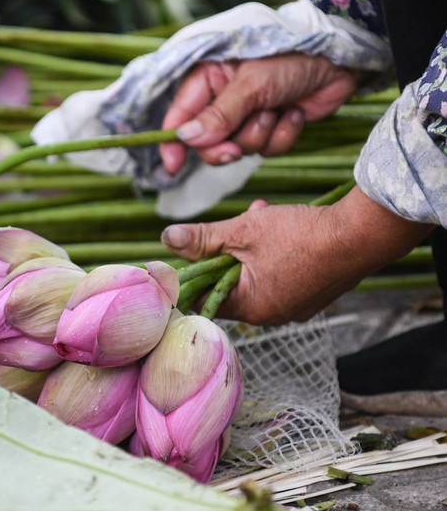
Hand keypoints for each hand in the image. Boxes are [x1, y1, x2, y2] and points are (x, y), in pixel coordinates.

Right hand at [160, 54, 361, 174]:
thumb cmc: (292, 58)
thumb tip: (185, 139)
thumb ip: (218, 115)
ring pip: (240, 147)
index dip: (174, 143)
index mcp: (208, 79)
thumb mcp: (251, 85)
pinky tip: (294, 113)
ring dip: (261, 133)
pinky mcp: (271, 128)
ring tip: (278, 108)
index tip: (173, 167)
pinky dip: (282, 135)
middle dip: (226, 145)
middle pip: (208, 142)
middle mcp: (222, 99)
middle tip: (236, 148)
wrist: (341, 61)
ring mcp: (247, 115)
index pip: (180, 117)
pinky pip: (267, 149)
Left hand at [160, 188, 433, 324]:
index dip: (193, 273)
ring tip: (260, 213)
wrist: (362, 234)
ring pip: (255, 276)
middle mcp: (272, 315)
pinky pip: (279, 277)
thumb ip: (202, 238)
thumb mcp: (242, 231)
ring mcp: (295, 307)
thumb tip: (167, 239)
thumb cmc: (301, 234)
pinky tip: (282, 227)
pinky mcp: (312, 295)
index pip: (205, 298)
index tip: (191, 250)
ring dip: (250, 247)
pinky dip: (273, 255)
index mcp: (250, 307)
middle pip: (230, 284)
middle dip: (226, 251)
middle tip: (233, 224)